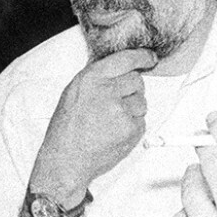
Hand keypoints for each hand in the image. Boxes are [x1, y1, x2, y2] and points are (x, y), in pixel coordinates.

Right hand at [32, 48, 157, 197]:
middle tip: (115, 104)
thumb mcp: (75, 93)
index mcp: (91, 78)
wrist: (66, 159)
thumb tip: (121, 70)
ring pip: (142, 101)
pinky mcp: (131, 128)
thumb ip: (98, 79)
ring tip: (110, 121)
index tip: (150, 57)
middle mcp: (107, 91)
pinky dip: (132, 126)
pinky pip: (142, 121)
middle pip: (137, 81)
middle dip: (131, 90)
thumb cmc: (67, 129)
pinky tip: (114, 132)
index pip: (125, 59)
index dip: (141, 57)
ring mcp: (121, 110)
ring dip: (132, 109)